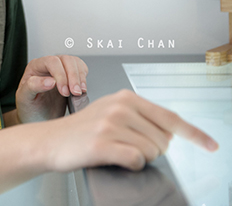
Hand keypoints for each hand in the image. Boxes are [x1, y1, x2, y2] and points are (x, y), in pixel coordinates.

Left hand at [16, 55, 87, 122]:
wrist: (37, 118)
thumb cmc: (29, 108)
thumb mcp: (24, 98)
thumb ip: (33, 86)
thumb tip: (50, 81)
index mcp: (35, 67)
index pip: (51, 62)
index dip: (60, 75)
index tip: (64, 92)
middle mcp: (48, 66)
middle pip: (66, 60)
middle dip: (73, 76)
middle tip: (74, 93)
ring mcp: (61, 70)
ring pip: (75, 63)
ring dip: (80, 77)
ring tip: (78, 93)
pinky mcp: (70, 77)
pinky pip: (81, 69)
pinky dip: (84, 78)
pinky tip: (81, 90)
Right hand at [45, 89, 217, 171]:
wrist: (50, 141)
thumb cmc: (82, 130)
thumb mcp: (111, 112)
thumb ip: (140, 116)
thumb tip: (171, 133)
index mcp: (125, 97)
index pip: (170, 117)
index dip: (195, 134)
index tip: (211, 145)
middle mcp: (119, 108)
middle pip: (163, 140)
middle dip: (152, 150)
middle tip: (125, 146)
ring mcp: (110, 125)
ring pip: (151, 153)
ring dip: (139, 158)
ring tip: (116, 151)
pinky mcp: (102, 144)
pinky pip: (136, 161)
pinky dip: (131, 165)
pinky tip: (115, 158)